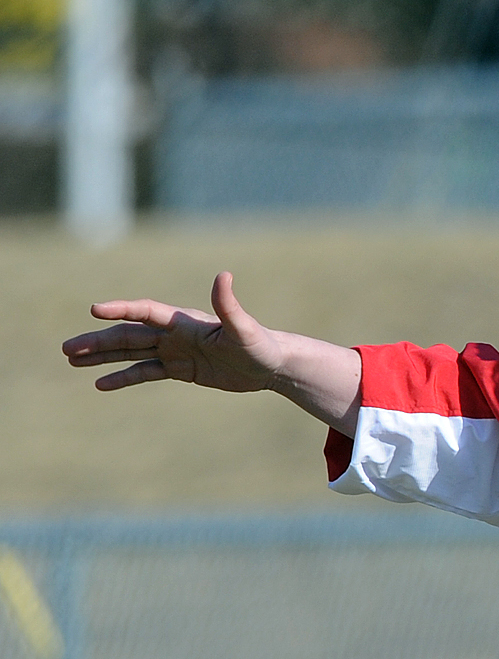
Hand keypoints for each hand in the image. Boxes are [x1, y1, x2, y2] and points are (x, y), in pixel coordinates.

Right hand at [63, 272, 284, 392]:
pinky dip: (123, 377)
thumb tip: (224, 275)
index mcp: (185, 322)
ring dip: (102, 356)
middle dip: (98, 341)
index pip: (145, 312)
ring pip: (131, 353)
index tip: (94, 310)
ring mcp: (175, 351)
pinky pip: (145, 373)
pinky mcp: (181, 370)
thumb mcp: (244, 329)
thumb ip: (230, 305)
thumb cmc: (261, 344)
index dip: (122, 309)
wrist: (272, 365)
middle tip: (66, 349)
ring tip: (72, 360)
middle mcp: (175, 334)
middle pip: (128, 335)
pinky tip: (100, 383)